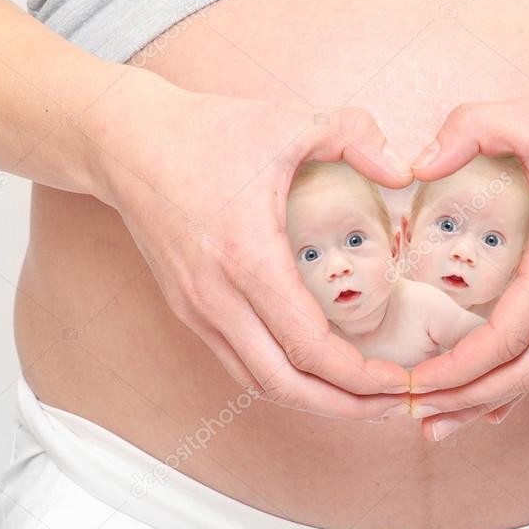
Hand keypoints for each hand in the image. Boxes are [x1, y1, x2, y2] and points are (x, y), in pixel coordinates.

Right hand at [83, 68, 414, 419]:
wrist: (124, 143)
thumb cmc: (204, 132)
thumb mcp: (287, 122)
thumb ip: (355, 135)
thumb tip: (404, 172)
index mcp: (246, 259)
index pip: (308, 346)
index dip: (359, 375)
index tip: (399, 379)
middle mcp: (216, 298)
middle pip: (285, 385)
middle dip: (346, 406)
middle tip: (394, 405)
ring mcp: (197, 310)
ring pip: (259, 382)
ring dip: (314, 400)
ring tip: (363, 398)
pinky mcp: (188, 310)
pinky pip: (239, 363)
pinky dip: (283, 379)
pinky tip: (317, 372)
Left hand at [405, 63, 528, 439]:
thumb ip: (467, 128)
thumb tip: (415, 167)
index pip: (508, 337)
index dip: (459, 369)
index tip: (415, 383)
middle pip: (527, 372)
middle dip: (469, 401)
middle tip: (419, 419)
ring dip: (494, 399)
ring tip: (444, 421)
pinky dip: (523, 378)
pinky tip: (495, 400)